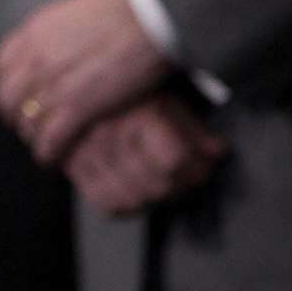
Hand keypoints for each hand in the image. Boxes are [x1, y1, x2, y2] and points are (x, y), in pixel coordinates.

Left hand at [0, 0, 171, 164]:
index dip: (8, 86)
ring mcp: (52, 83)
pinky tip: (53, 158)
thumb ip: (58, 35)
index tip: (19, 97)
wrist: (148, 13)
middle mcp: (35, 58)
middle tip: (28, 127)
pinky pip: (49, 139)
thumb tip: (61, 48)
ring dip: (33, 137)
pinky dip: (47, 152)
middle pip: (7, 98)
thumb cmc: (125, 10)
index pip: (2, 66)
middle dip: (15, 116)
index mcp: (34, 32)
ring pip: (26, 122)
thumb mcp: (75, 14)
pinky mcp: (76, 106)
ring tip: (44, 145)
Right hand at [63, 94, 226, 216]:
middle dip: (181, 187)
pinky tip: (139, 194)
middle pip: (156, 185)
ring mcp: (86, 153)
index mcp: (134, 113)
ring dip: (156, 199)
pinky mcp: (73, 167)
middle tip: (189, 179)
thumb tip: (219, 151)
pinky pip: (106, 203)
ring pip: (133, 199)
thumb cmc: (131, 93)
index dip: (197, 169)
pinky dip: (128, 206)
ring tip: (165, 186)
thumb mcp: (168, 101)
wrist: (80, 84)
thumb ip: (195, 129)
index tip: (204, 167)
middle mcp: (108, 134)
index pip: (173, 161)